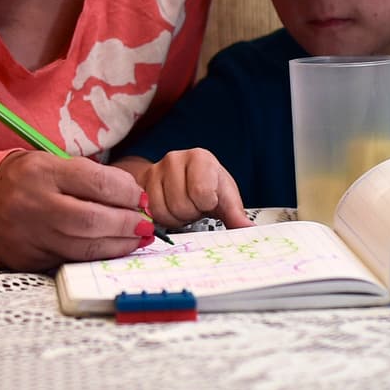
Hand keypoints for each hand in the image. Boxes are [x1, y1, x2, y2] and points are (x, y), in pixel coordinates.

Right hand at [0, 150, 154, 270]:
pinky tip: (115, 249)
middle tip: (146, 224)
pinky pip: (72, 260)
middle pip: (91, 220)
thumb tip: (134, 196)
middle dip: (126, 224)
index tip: (141, 198)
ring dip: (119, 244)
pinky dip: (99, 256)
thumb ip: (90, 177)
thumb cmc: (28, 179)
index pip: (96, 182)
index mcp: (44, 172)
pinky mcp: (30, 258)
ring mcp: (32, 234)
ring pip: (84, 246)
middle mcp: (36, 204)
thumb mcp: (52, 163)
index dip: (126, 192)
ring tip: (138, 239)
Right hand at [115, 151, 252, 229]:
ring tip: (183, 207)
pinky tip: (170, 209)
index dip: (207, 204)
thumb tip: (249, 231)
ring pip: (162, 211)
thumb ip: (236, 215)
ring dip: (175, 217)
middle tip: (195, 206)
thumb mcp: (227, 198)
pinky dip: (161, 218)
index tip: (210, 200)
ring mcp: (155, 170)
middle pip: (181, 204)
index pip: (202, 192)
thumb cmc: (209, 187)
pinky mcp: (140, 184)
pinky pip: (149, 213)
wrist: (185, 179)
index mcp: (200, 157)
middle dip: (191, 213)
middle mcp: (175, 158)